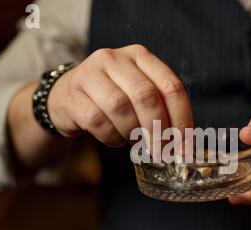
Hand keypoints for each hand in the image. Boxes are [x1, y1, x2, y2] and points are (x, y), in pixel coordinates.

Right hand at [48, 45, 192, 146]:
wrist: (66, 96)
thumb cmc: (111, 98)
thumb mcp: (138, 94)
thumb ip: (161, 110)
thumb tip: (183, 145)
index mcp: (140, 56)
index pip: (171, 86)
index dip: (182, 120)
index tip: (185, 147)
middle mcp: (114, 58)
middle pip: (146, 96)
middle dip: (158, 131)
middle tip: (161, 153)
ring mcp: (90, 74)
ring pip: (120, 107)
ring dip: (132, 133)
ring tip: (134, 141)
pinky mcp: (73, 95)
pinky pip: (98, 122)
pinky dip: (111, 137)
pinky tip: (114, 139)